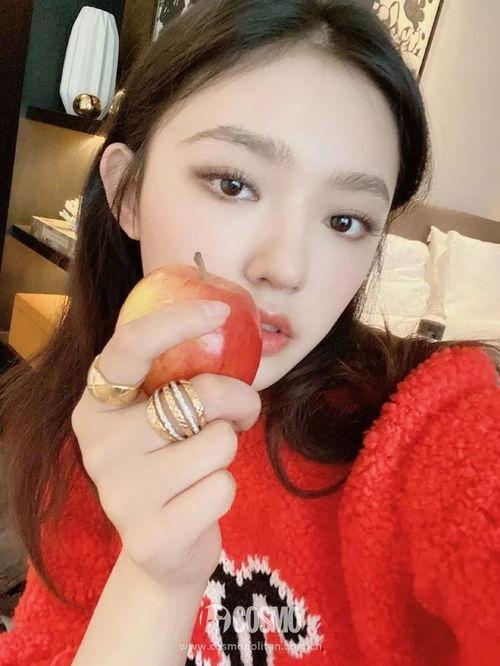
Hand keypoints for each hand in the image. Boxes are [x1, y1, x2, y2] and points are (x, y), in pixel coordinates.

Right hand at [71, 299, 260, 589]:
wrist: (161, 548)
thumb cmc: (172, 462)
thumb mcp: (163, 414)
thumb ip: (178, 375)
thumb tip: (224, 319)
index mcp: (97, 404)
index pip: (130, 346)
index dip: (177, 320)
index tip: (219, 310)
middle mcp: (98, 445)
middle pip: (199, 395)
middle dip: (238, 399)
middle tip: (241, 411)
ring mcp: (119, 495)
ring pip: (218, 443)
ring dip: (229, 450)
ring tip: (208, 464)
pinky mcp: (150, 536)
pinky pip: (222, 489)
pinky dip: (226, 491)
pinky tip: (200, 503)